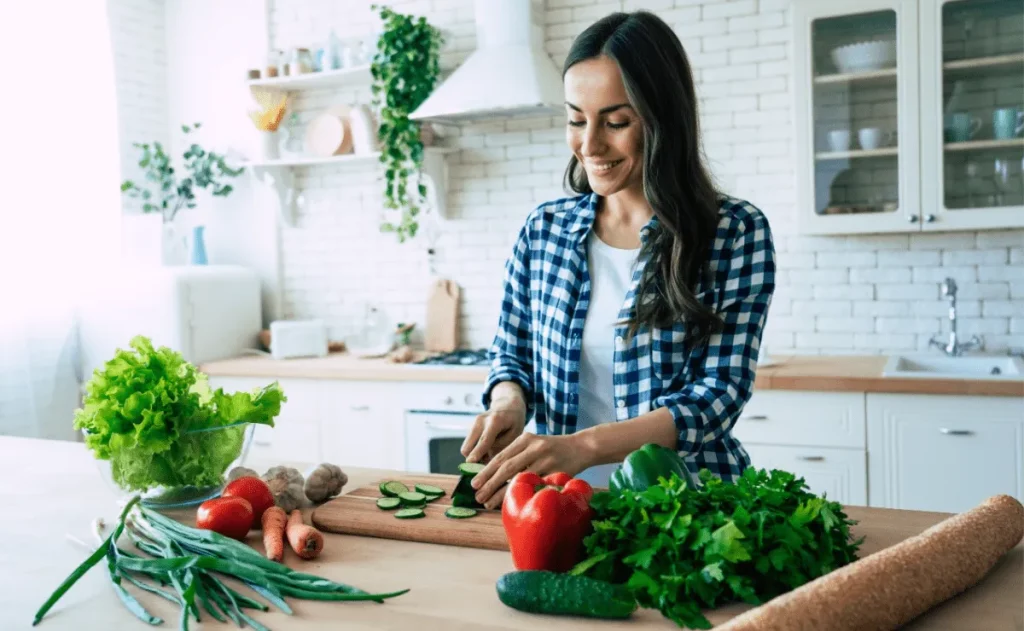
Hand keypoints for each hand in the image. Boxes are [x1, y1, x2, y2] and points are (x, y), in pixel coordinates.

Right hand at [460, 396, 527, 464]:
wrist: (507, 405)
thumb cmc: (514, 421)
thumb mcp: (516, 434)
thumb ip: (503, 447)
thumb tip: (488, 462)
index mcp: (495, 421)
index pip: (484, 440)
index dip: (477, 453)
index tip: (471, 463)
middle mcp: (481, 421)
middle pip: (468, 446)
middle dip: (474, 459)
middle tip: (487, 465)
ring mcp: (474, 423)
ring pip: (466, 447)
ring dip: (475, 455)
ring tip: (489, 456)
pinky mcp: (471, 427)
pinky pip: (469, 444)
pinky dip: (476, 450)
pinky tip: (487, 450)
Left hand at [471, 432, 590, 509]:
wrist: (582, 447)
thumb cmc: (554, 449)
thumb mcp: (534, 444)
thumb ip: (517, 455)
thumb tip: (492, 475)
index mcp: (525, 439)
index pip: (501, 456)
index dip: (486, 471)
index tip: (474, 483)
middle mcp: (534, 447)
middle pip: (506, 467)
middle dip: (489, 483)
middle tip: (477, 495)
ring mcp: (546, 459)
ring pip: (519, 478)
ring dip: (501, 492)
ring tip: (488, 503)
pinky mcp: (556, 471)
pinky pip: (535, 485)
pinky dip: (523, 494)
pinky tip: (514, 502)